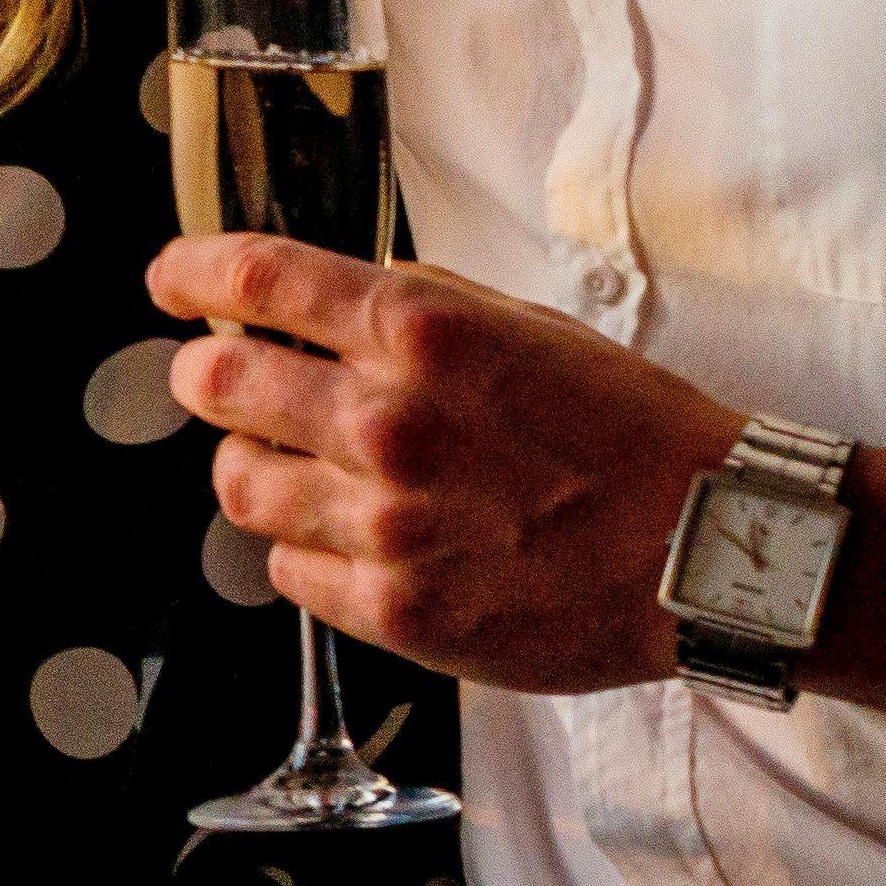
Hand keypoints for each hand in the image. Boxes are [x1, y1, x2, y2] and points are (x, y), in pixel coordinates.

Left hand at [150, 234, 741, 693]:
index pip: (257, 281)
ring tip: (290, 467)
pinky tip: (349, 540)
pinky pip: (289, 572)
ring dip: (249, 466)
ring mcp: (384, 524)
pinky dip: (303, 550)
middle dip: (207, 375)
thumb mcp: (529, 328)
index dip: (193, 275)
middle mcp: (388, 422)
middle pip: (219, 384)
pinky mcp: (395, 611)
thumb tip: (326, 301)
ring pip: (238, 486)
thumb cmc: (634, 433)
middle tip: (219, 379)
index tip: (173, 284)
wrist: (712, 547)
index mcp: (422, 334)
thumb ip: (419, 309)